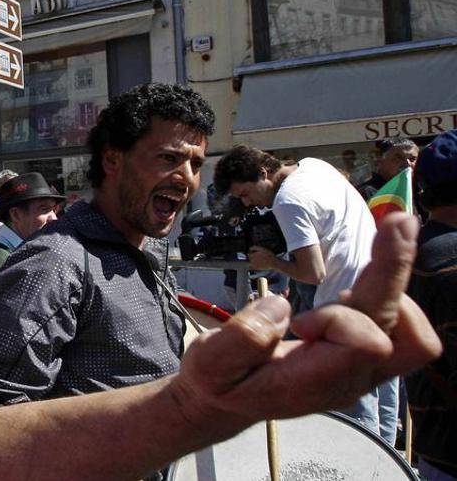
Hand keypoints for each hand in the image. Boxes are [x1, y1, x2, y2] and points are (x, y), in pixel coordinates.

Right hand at [170, 213, 440, 434]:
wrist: (229, 399)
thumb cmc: (220, 380)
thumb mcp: (209, 365)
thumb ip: (241, 339)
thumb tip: (281, 305)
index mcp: (317, 382)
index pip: (366, 343)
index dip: (339, 319)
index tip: (298, 322)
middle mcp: (352, 378)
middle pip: (406, 332)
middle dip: (395, 273)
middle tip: (398, 222)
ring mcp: (363, 368)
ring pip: (413, 330)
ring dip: (391, 286)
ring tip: (378, 248)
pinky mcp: (363, 352)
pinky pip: (402, 324)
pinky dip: (386, 292)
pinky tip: (360, 276)